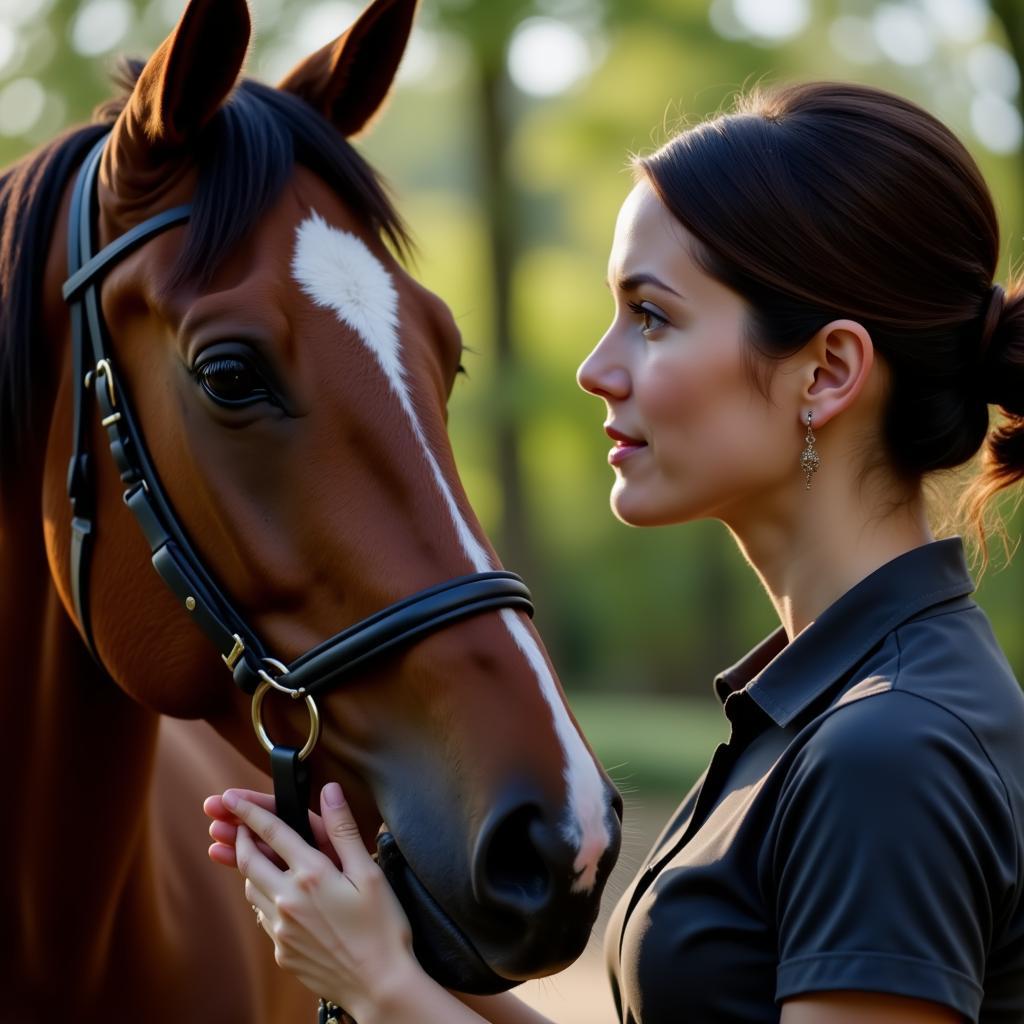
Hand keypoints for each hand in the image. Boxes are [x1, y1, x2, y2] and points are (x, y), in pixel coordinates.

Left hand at [220, 783, 418, 1017]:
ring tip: (256, 857)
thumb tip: (329, 791)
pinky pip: (262, 917)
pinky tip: (276, 896)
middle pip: (249, 861)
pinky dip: (262, 897)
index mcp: (312, 875)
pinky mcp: (282, 951)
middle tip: (237, 825)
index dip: (249, 811)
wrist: (378, 986)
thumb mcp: (369, 872)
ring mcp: (281, 929)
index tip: (231, 798)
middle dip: (240, 838)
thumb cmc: (382, 928)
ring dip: (249, 868)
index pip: (272, 832)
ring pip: (251, 890)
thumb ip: (344, 829)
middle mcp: (288, 900)